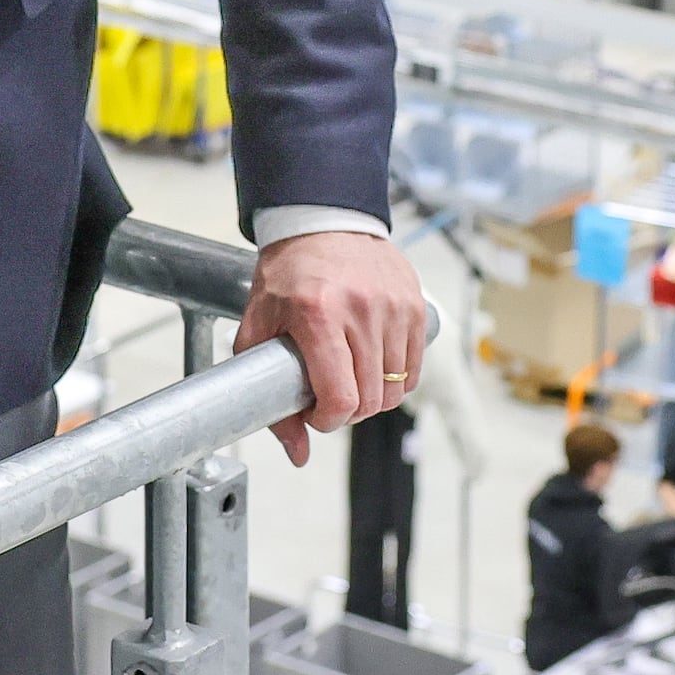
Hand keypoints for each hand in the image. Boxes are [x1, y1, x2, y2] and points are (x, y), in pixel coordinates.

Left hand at [234, 228, 431, 465]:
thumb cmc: (286, 277)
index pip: (341, 397)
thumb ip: (268, 393)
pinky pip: (413, 368)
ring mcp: (393, 307)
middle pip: (371, 399)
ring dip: (373, 396)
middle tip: (330, 397)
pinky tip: (372, 365)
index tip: (316, 414)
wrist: (321, 222)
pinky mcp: (415, 305)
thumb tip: (298, 453)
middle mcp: (361, 310)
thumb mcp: (259, 330)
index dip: (328, 420)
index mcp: (318, 315)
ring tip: (350, 378)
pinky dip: (395, 378)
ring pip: (396, 388)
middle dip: (348, 412)